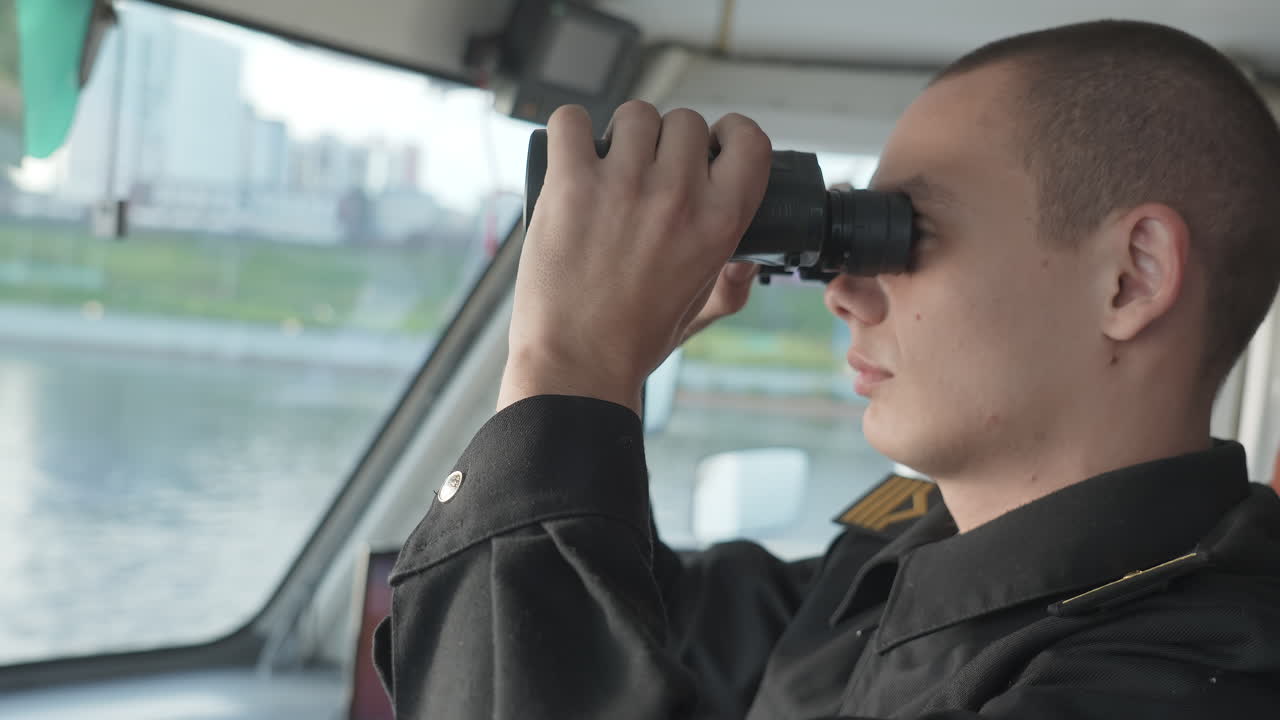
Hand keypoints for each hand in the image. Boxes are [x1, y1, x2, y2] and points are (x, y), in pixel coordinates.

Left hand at [498, 102, 771, 414]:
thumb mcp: (700, 312)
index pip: (749, 140)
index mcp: (720, 222)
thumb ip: (734, 286)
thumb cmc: (634, 341)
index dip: (729, 135)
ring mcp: (623, 185)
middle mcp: (678, 196)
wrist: (577, 363)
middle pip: (686, 122)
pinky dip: (569, 131)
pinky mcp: (571, 184)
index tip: (711, 147)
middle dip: (667, 142)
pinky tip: (571, 157)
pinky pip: (571, 120)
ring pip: (635, 114)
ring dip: (621, 136)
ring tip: (607, 170)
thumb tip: (751, 260)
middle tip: (646, 173)